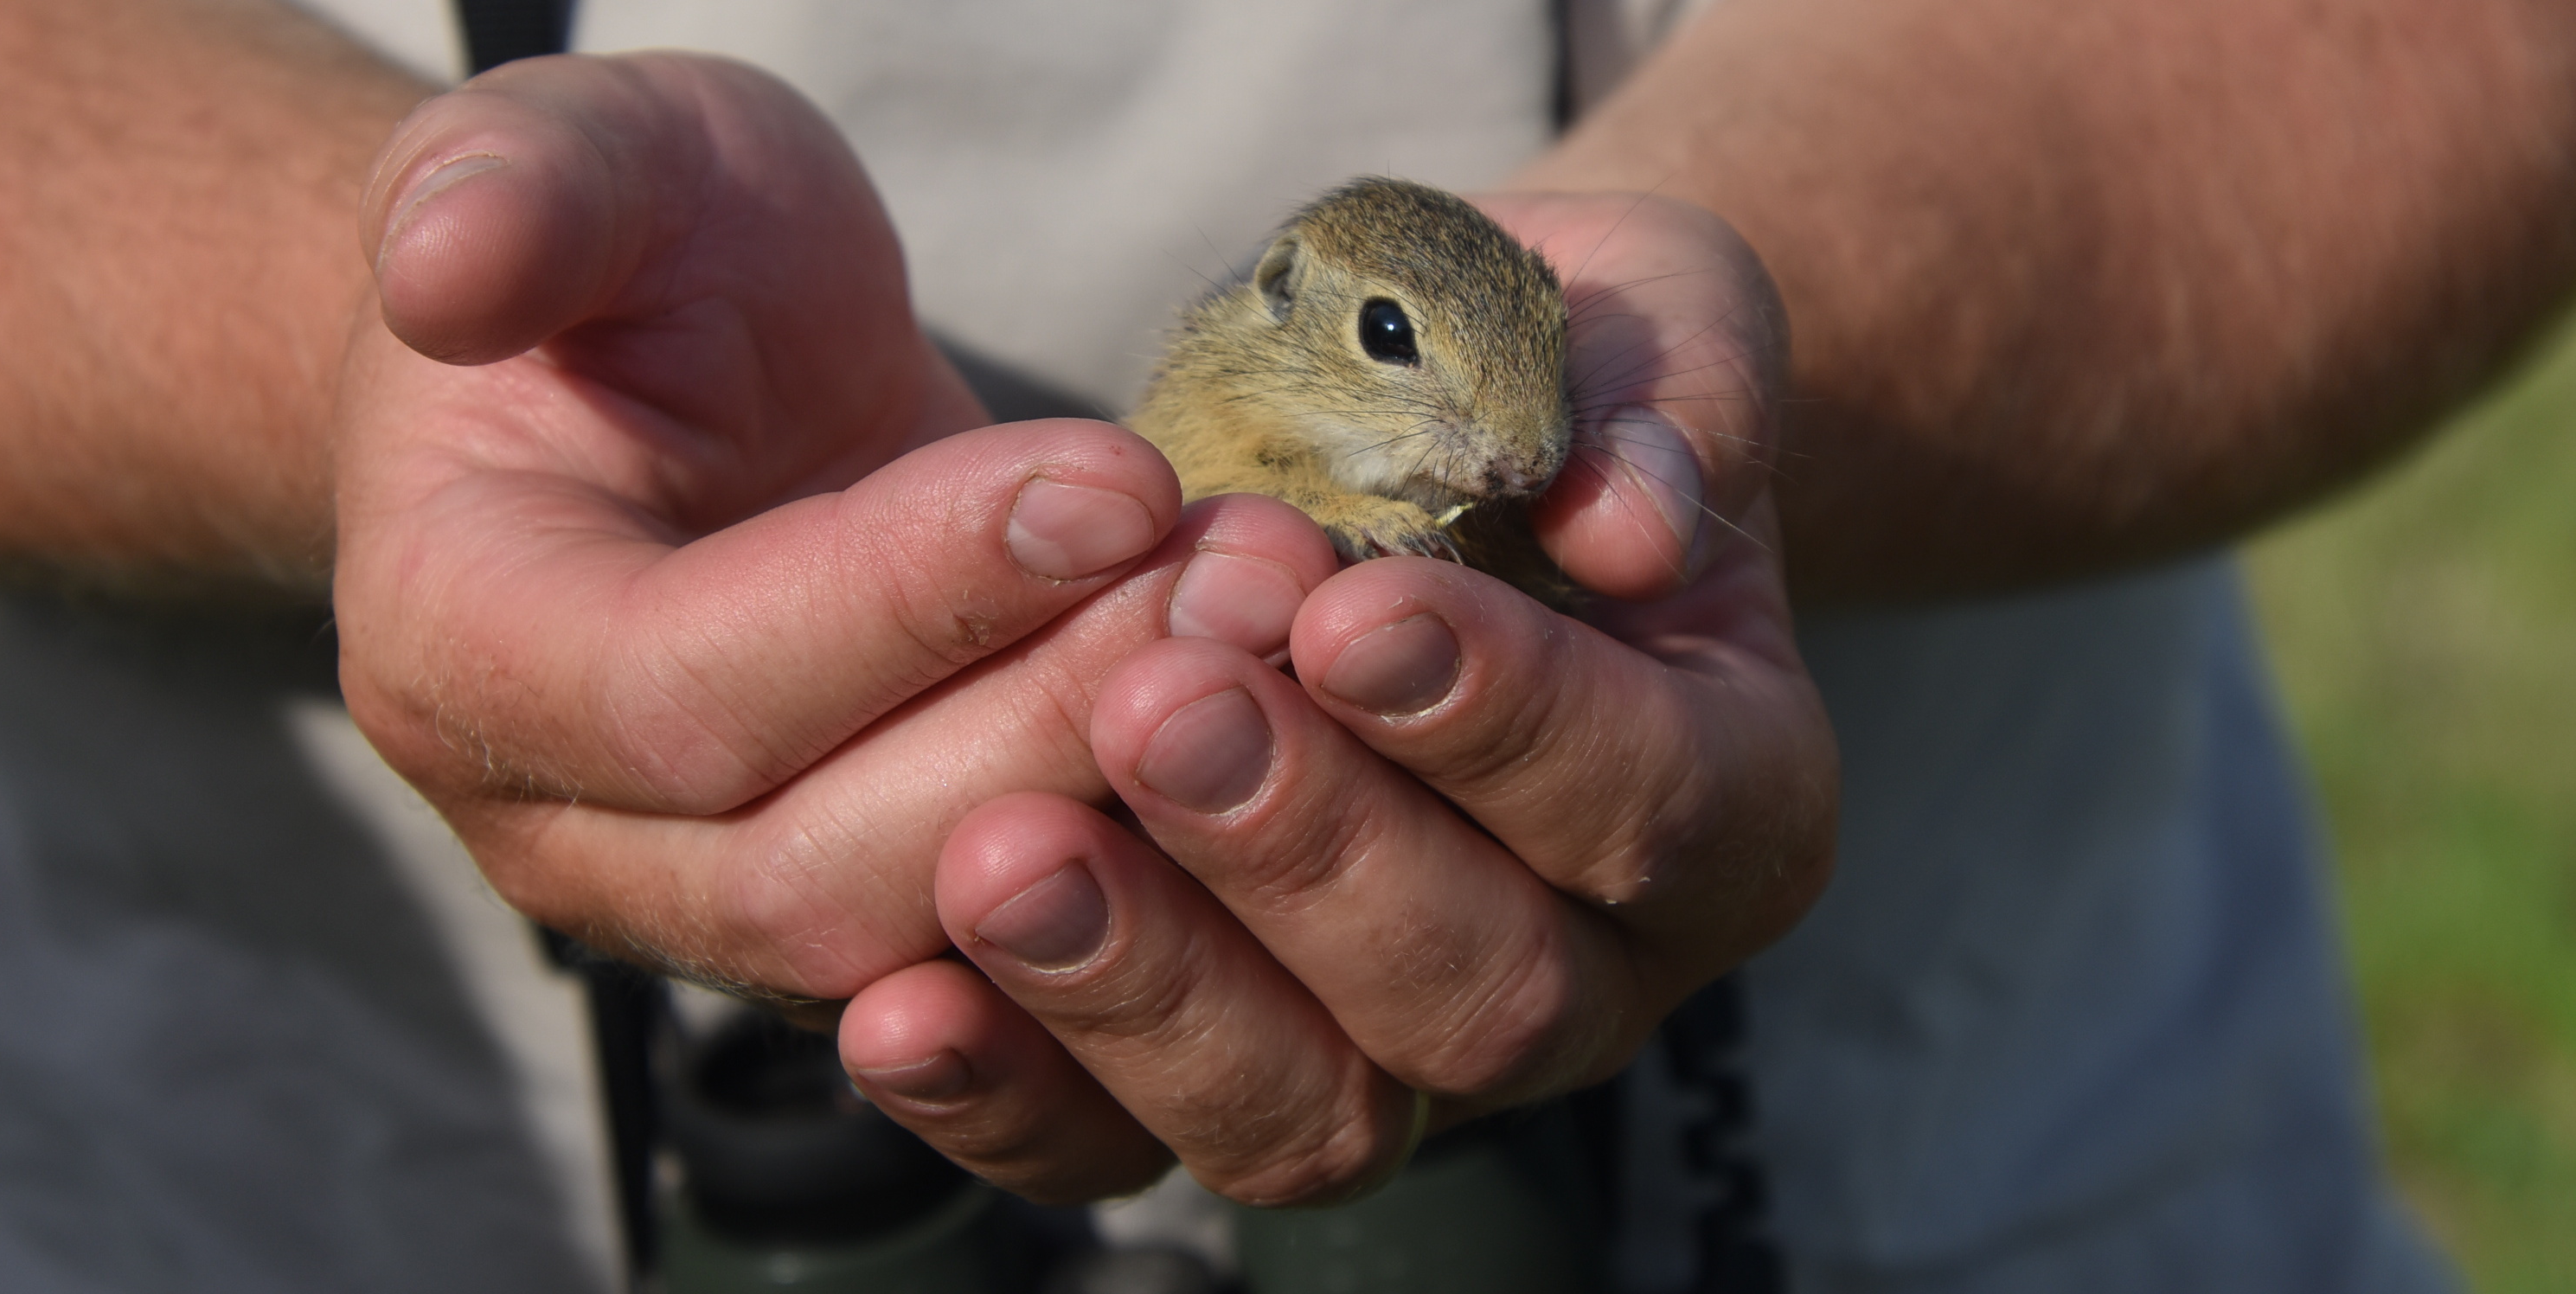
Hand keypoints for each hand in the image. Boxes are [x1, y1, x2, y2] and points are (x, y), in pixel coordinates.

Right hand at [331, 49, 1339, 1081]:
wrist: (685, 396)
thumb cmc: (638, 279)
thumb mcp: (597, 167)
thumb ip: (526, 188)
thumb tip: (446, 266)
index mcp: (465, 651)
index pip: (680, 694)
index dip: (907, 600)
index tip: (1112, 478)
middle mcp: (576, 834)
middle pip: (820, 872)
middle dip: (1058, 723)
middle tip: (1247, 581)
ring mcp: (724, 917)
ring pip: (946, 957)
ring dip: (1145, 817)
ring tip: (1283, 637)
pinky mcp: (882, 944)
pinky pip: (1033, 990)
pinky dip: (1177, 889)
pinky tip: (1292, 748)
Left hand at [842, 195, 1837, 1205]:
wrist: (1436, 445)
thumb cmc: (1545, 377)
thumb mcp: (1641, 324)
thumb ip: (1666, 396)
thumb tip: (1630, 526)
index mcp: (1727, 797)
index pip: (1652, 806)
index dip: (1508, 725)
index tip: (1351, 612)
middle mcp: (1587, 964)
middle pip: (1484, 998)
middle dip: (1311, 852)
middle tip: (1161, 706)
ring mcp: (1404, 1045)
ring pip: (1314, 1112)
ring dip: (1152, 986)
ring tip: (1005, 853)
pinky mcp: (1230, 1072)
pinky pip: (1127, 1148)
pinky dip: (1017, 1092)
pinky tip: (902, 1007)